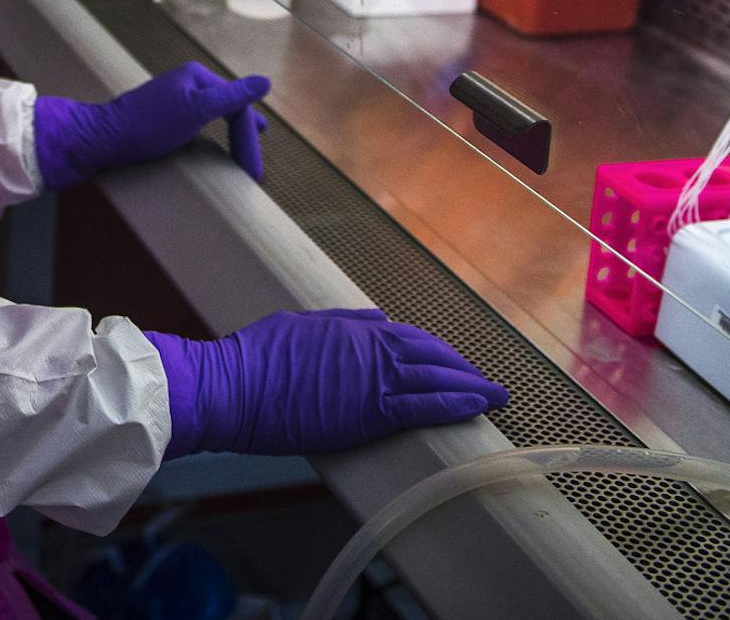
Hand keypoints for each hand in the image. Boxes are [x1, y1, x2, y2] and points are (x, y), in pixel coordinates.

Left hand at [33, 63, 268, 190]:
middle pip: (228, 108)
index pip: (237, 105)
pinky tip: (212, 140)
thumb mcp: (196, 110)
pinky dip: (212, 133)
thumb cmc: (147, 126)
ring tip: (246, 143)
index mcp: (196, 77)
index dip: (249, 138)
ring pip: (214, 114)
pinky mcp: (161, 115)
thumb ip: (232, 97)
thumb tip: (265, 82)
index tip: (253, 172)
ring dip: (232, 131)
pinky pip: (198, 122)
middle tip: (256, 166)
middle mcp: (186, 83)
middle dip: (245, 134)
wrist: (102, 139)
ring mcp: (173, 98)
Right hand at [144, 310, 507, 457]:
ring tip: (495, 397)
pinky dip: (455, 403)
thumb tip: (380, 317)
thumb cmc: (256, 359)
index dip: (438, 354)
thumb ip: (342, 322)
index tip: (454, 365)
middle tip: (486, 384)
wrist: (234, 388)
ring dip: (471, 387)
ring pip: (436, 379)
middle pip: (431, 356)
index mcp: (353, 329)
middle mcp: (370, 349)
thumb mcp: (300, 325)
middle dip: (463, 369)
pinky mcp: (369, 412)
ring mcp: (372, 380)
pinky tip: (476, 407)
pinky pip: (424, 405)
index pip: (410, 339)